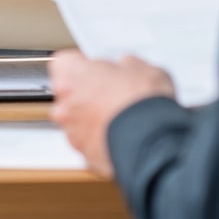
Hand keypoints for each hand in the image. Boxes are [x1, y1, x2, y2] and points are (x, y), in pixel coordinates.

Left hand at [49, 50, 176, 176]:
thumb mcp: (141, 68)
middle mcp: (65, 106)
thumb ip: (125, 65)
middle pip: (69, 93)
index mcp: (71, 77)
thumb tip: (127, 67)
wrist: (153, 141)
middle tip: (113, 90)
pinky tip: (123, 132)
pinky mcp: (86, 157)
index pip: (65, 62)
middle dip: (88, 92)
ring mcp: (73, 135)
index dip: (83, 63)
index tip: (97, 66)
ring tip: (122, 114)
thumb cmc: (141, 102)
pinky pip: (90, 142)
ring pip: (78, 120)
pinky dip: (102, 138)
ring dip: (94, 117)